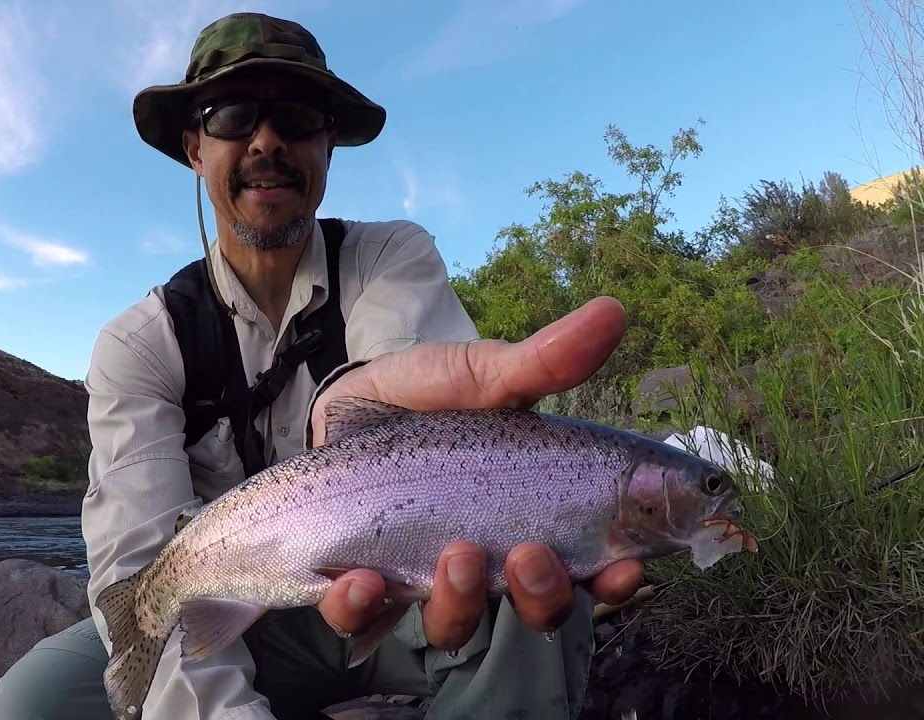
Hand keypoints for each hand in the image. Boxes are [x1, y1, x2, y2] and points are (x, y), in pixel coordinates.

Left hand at [311, 297, 643, 646]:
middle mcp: (489, 558)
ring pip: (456, 625)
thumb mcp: (485, 374)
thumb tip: (613, 309)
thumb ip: (542, 361)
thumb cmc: (431, 391)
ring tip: (456, 556)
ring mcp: (423, 575)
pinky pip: (361, 619)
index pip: (594, 567)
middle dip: (542, 595)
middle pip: (535, 609)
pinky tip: (361, 580)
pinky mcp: (360, 581)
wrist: (351, 397)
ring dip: (462, 603)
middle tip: (529, 556)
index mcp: (535, 516)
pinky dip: (362, 609)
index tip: (625, 566)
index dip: (616, 579)